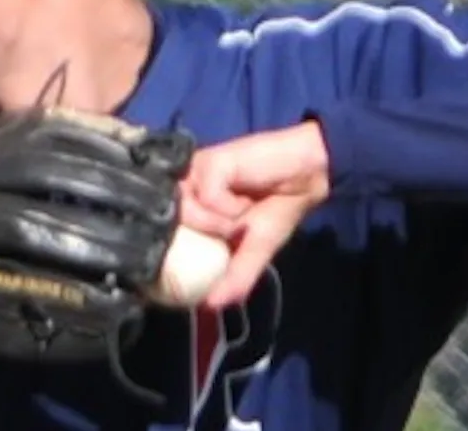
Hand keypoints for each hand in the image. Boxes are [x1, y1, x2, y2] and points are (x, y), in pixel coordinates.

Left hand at [178, 120, 329, 309]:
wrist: (305, 178)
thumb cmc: (277, 209)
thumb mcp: (254, 252)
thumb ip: (234, 277)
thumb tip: (209, 305)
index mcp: (191, 206)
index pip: (163, 232)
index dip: (171, 251)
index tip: (182, 267)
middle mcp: (185, 187)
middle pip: (169, 225)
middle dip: (202, 238)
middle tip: (229, 232)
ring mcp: (194, 173)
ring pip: (186, 212)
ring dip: (218, 223)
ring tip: (240, 212)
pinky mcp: (209, 162)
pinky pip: (208, 198)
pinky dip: (229, 207)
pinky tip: (244, 198)